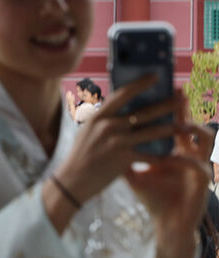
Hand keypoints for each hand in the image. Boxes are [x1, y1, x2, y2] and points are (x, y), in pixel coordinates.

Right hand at [54, 79, 183, 203]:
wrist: (72, 180)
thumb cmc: (81, 155)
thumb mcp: (88, 131)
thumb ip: (105, 120)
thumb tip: (125, 109)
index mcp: (98, 117)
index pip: (122, 94)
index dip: (140, 84)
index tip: (155, 77)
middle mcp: (108, 127)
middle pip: (143, 113)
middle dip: (166, 105)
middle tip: (182, 100)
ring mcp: (116, 143)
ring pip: (151, 132)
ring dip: (171, 129)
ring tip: (185, 126)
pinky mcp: (124, 160)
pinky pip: (149, 155)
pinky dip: (161, 156)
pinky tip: (172, 155)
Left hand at [124, 99, 213, 257]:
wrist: (168, 224)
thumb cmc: (154, 199)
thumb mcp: (135, 175)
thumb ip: (123, 157)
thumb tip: (101, 142)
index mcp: (176, 151)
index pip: (172, 124)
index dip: (167, 108)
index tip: (156, 91)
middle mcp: (191, 154)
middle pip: (191, 125)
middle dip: (184, 109)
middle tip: (176, 92)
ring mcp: (200, 165)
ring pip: (206, 140)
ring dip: (194, 130)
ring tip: (181, 125)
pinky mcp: (204, 181)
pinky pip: (198, 165)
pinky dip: (185, 161)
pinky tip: (174, 159)